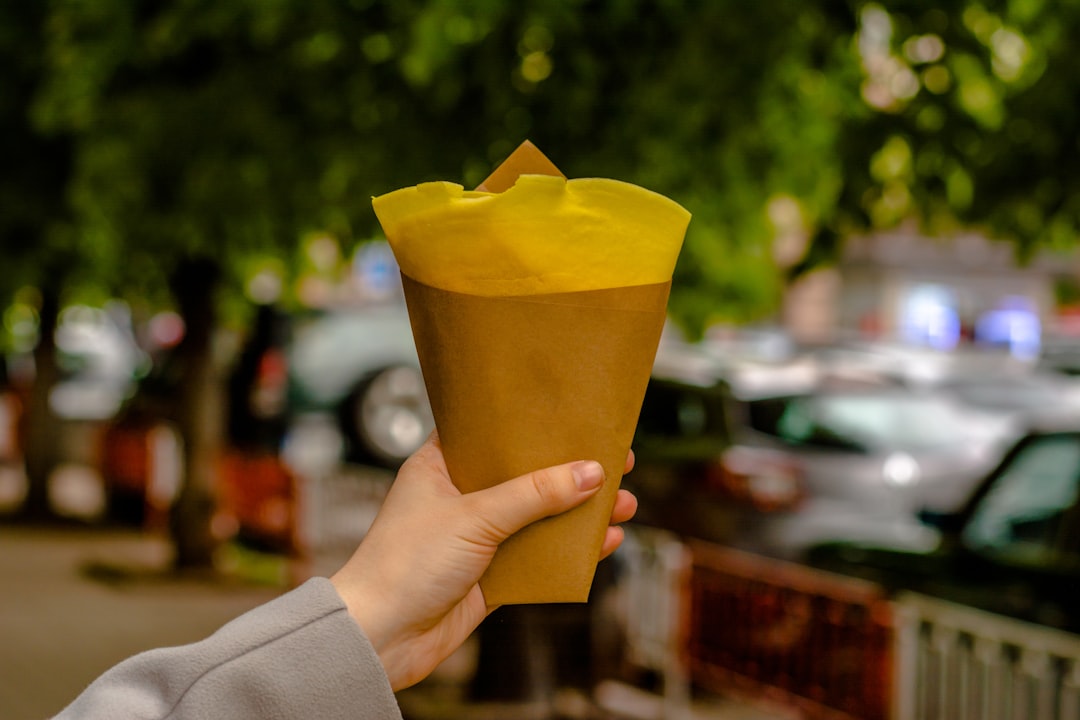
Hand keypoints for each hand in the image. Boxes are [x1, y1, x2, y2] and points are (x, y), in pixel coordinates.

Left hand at [330, 432, 637, 690]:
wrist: (379, 638)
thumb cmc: (403, 565)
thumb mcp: (475, 517)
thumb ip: (534, 493)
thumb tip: (590, 472)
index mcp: (440, 465)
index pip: (492, 430)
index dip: (534, 422)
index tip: (577, 415)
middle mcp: (459, 496)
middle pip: (526, 474)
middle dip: (571, 470)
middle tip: (616, 461)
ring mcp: (475, 537)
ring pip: (538, 517)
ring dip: (579, 512)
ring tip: (623, 504)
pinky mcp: (489, 575)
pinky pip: (538, 557)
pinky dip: (569, 551)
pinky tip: (603, 543)